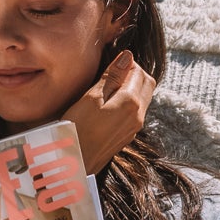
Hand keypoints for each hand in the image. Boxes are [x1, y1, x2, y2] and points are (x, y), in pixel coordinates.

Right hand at [64, 51, 154, 174]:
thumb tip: (128, 56)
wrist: (72, 163)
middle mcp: (138, 116)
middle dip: (133, 74)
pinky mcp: (127, 136)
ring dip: (132, 88)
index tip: (110, 66)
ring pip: (143, 98)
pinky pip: (136, 112)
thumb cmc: (77, 128)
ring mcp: (134, 128)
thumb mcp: (92, 97)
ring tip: (107, 89)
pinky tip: (109, 105)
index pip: (140, 72)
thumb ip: (112, 76)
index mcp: (131, 103)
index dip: (126, 64)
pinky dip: (128, 102)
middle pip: (147, 84)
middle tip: (111, 74)